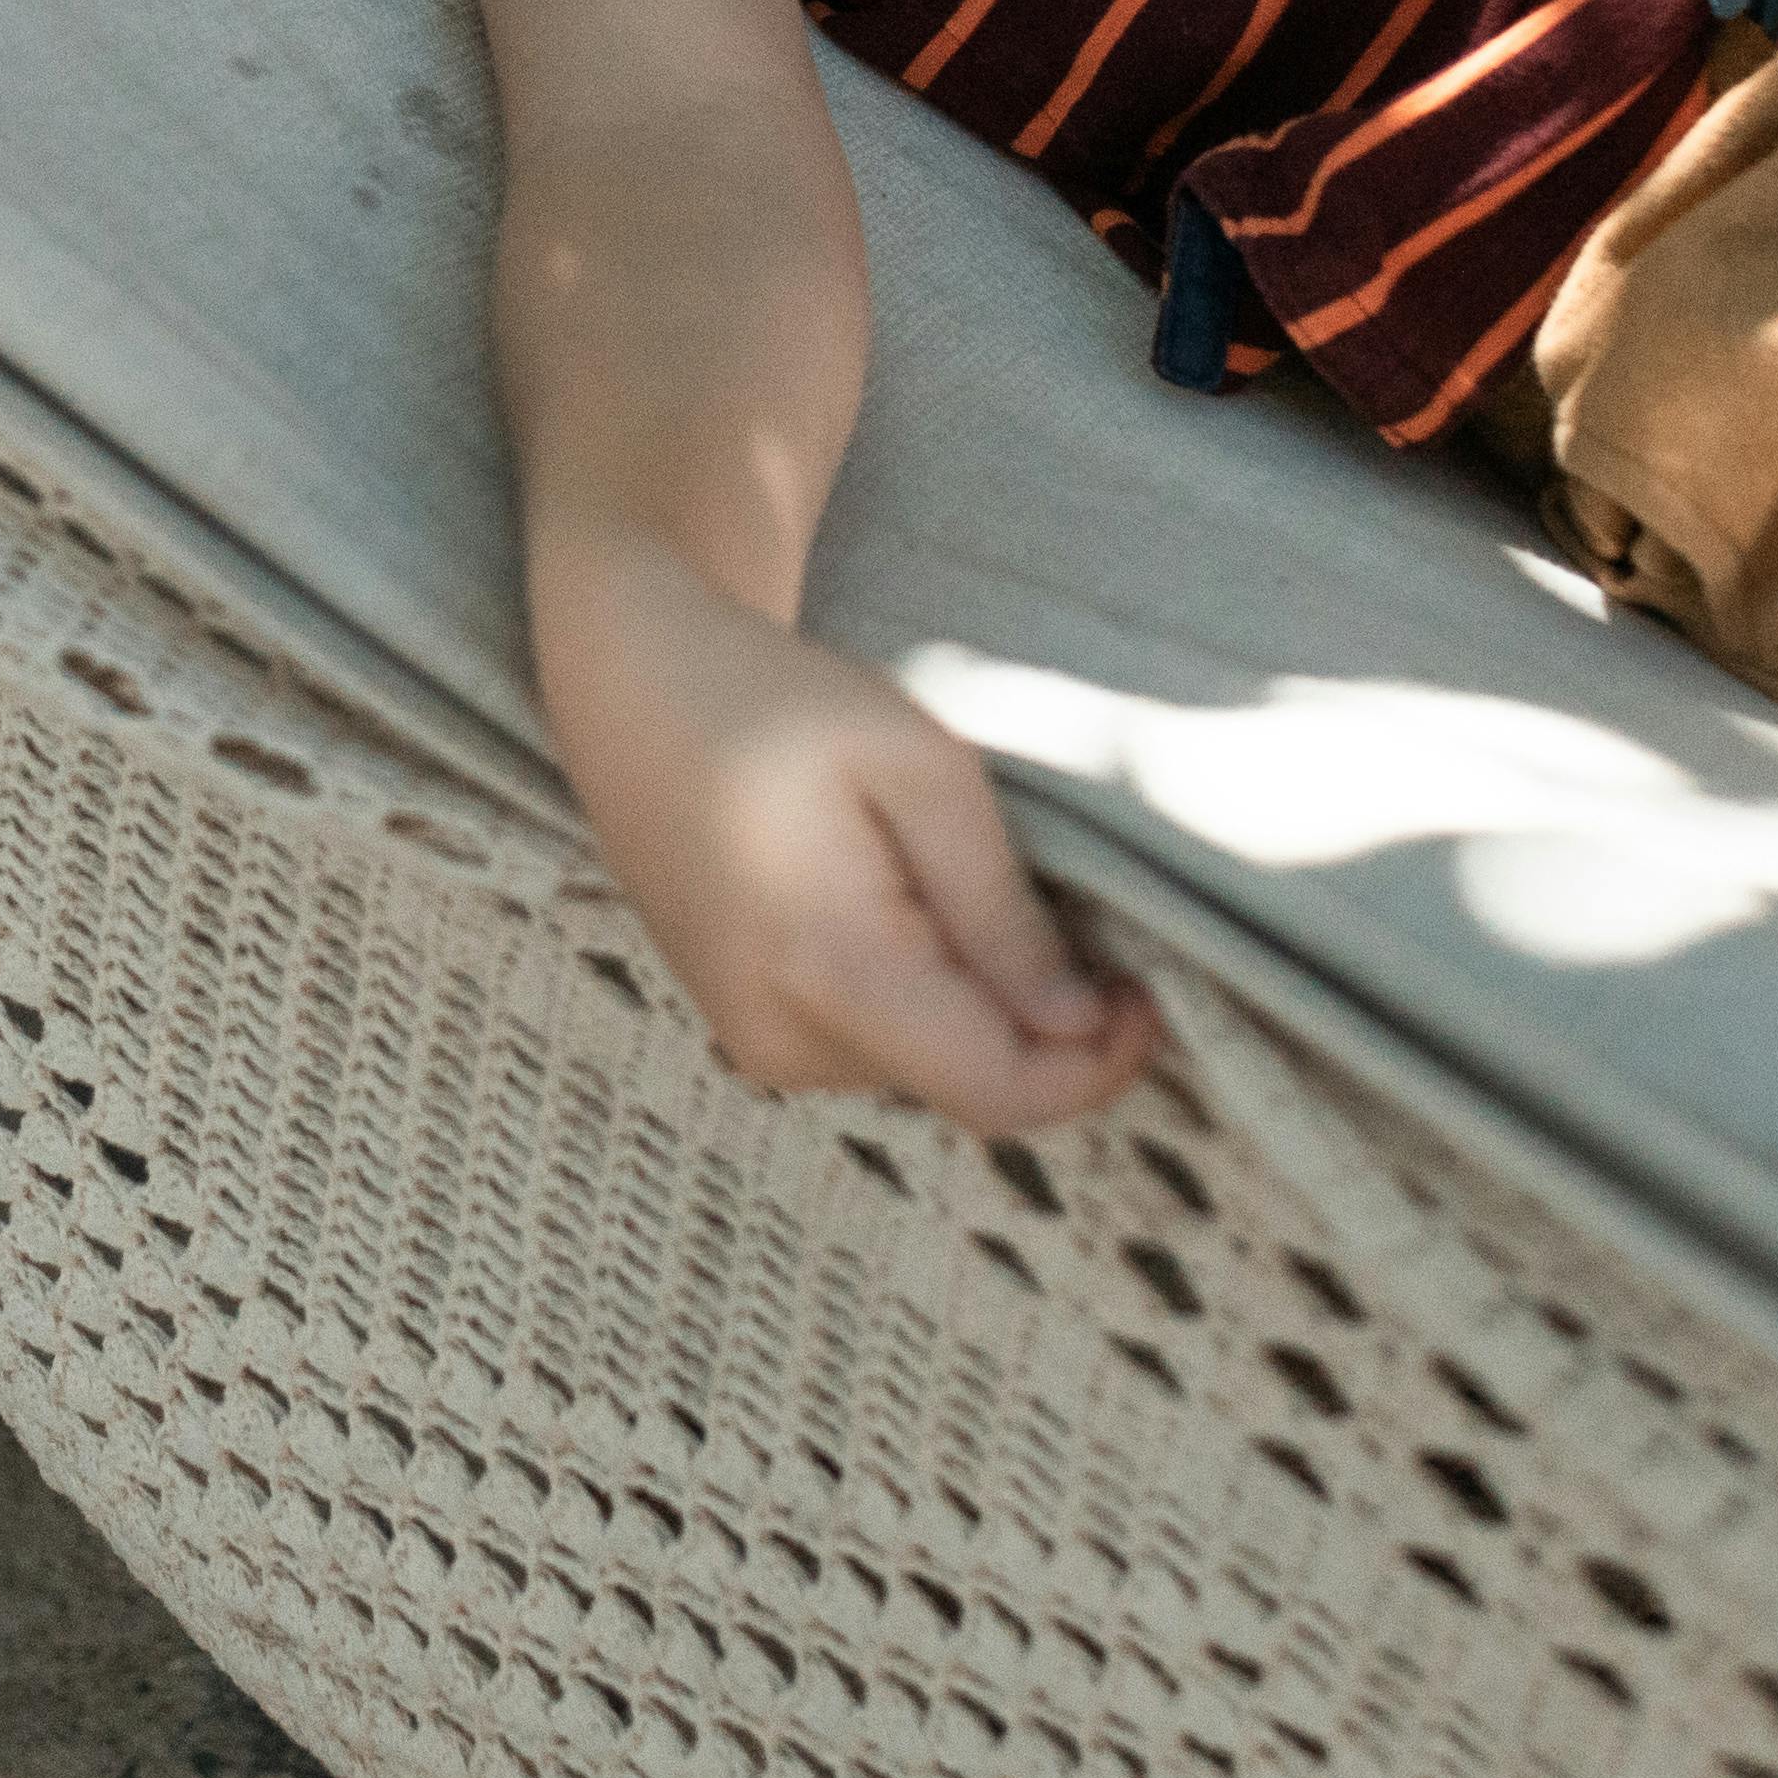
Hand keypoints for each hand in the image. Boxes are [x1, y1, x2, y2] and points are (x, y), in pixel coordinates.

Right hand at [533, 529, 1161, 1130]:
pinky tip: (918, 905)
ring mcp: (756, 1042)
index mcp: (827, 970)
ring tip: (978, 889)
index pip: (998, 1090)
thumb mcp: (918, 772)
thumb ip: (996, 910)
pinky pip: (874, 1046)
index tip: (1146, 989)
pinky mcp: (748, 1027)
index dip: (1097, 1067)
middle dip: (1046, 1028)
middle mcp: (781, 1038)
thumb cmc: (778, 703)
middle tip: (1081, 919)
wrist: (632, 686)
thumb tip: (1072, 1024)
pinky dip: (929, 1000)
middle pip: (968, 1085)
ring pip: (926, 1070)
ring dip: (985, 1009)